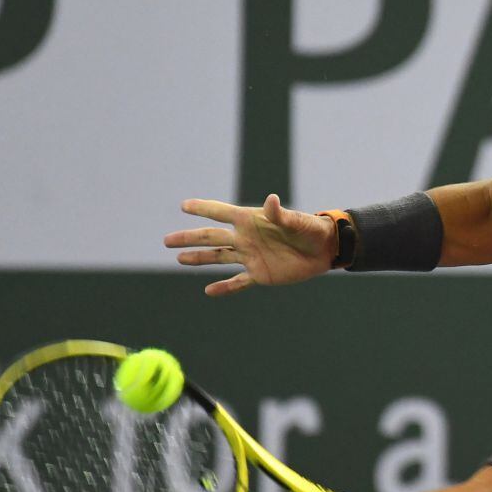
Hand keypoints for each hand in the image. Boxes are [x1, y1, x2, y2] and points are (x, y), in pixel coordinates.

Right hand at [164, 194, 335, 295]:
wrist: (324, 250)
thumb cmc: (312, 229)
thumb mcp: (298, 221)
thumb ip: (281, 214)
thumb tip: (271, 200)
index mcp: (251, 221)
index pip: (221, 212)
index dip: (203, 208)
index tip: (184, 206)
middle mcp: (246, 238)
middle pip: (212, 238)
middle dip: (189, 238)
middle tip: (166, 240)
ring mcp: (251, 256)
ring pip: (219, 258)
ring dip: (199, 259)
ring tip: (178, 259)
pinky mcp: (260, 274)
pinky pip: (238, 282)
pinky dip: (225, 287)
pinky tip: (209, 291)